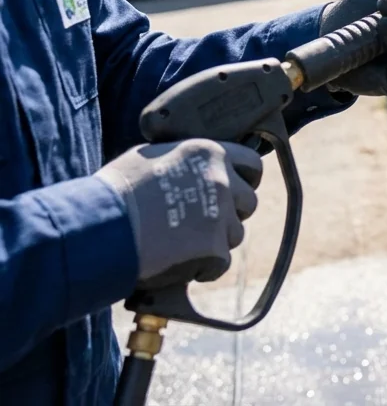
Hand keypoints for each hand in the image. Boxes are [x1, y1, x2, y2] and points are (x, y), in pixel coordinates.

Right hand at [95, 139, 262, 287]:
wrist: (101, 227)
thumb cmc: (116, 192)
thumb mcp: (150, 157)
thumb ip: (182, 160)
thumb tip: (189, 165)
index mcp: (209, 153)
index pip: (252, 164)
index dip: (246, 179)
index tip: (237, 189)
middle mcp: (222, 181)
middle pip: (247, 202)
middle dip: (229, 214)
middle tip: (202, 223)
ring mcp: (220, 215)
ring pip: (235, 234)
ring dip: (215, 242)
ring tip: (180, 244)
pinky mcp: (214, 249)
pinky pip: (220, 263)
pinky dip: (203, 268)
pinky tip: (179, 264)